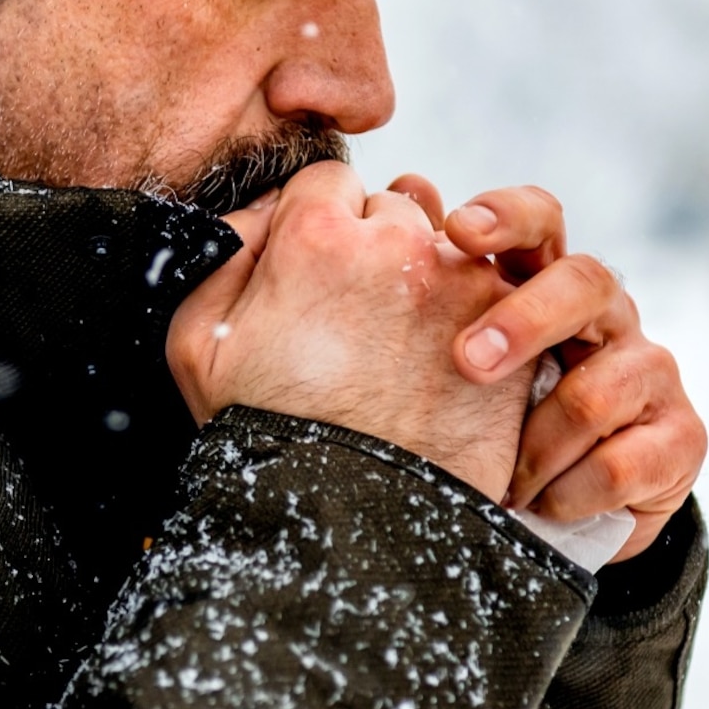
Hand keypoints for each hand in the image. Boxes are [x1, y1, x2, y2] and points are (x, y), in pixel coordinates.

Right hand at [167, 161, 530, 496]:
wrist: (350, 525)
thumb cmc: (264, 439)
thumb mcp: (196, 344)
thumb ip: (224, 251)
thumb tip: (266, 210)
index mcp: (319, 236)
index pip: (327, 182)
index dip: (316, 228)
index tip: (313, 278)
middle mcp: (401, 245)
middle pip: (393, 207)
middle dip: (375, 248)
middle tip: (354, 319)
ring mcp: (464, 289)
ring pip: (451, 248)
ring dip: (429, 280)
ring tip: (398, 348)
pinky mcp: (511, 336)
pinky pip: (497, 300)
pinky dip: (477, 325)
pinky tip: (440, 371)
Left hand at [425, 183, 707, 564]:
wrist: (573, 515)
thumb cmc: (504, 421)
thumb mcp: (468, 359)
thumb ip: (441, 281)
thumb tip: (410, 186)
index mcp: (551, 284)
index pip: (541, 222)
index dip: (506, 217)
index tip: (458, 231)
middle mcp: (608, 316)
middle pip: (585, 283)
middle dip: (525, 321)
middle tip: (468, 361)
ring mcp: (653, 373)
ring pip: (593, 394)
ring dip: (534, 448)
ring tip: (500, 483)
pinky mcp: (681, 437)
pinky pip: (618, 464)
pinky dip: (567, 493)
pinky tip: (544, 506)